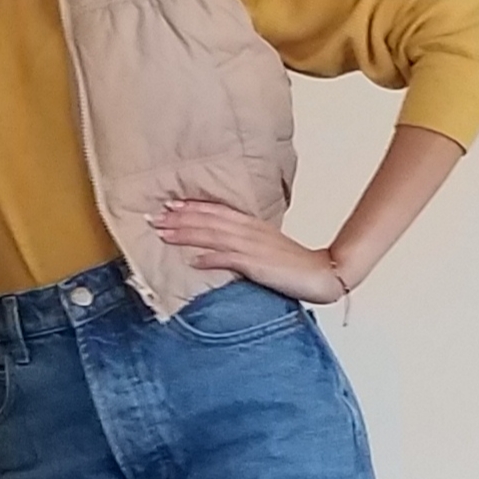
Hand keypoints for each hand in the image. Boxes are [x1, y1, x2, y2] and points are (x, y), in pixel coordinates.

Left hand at [152, 199, 348, 303]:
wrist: (323, 273)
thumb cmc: (295, 265)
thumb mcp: (267, 248)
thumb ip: (243, 245)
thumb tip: (215, 252)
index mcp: (252, 225)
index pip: (217, 211)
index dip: (192, 207)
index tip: (170, 205)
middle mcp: (249, 232)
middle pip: (209, 220)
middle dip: (180, 218)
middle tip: (155, 217)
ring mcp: (253, 247)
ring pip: (213, 236)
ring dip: (187, 234)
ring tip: (164, 234)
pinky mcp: (257, 265)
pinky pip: (230, 259)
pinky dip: (210, 258)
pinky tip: (193, 261)